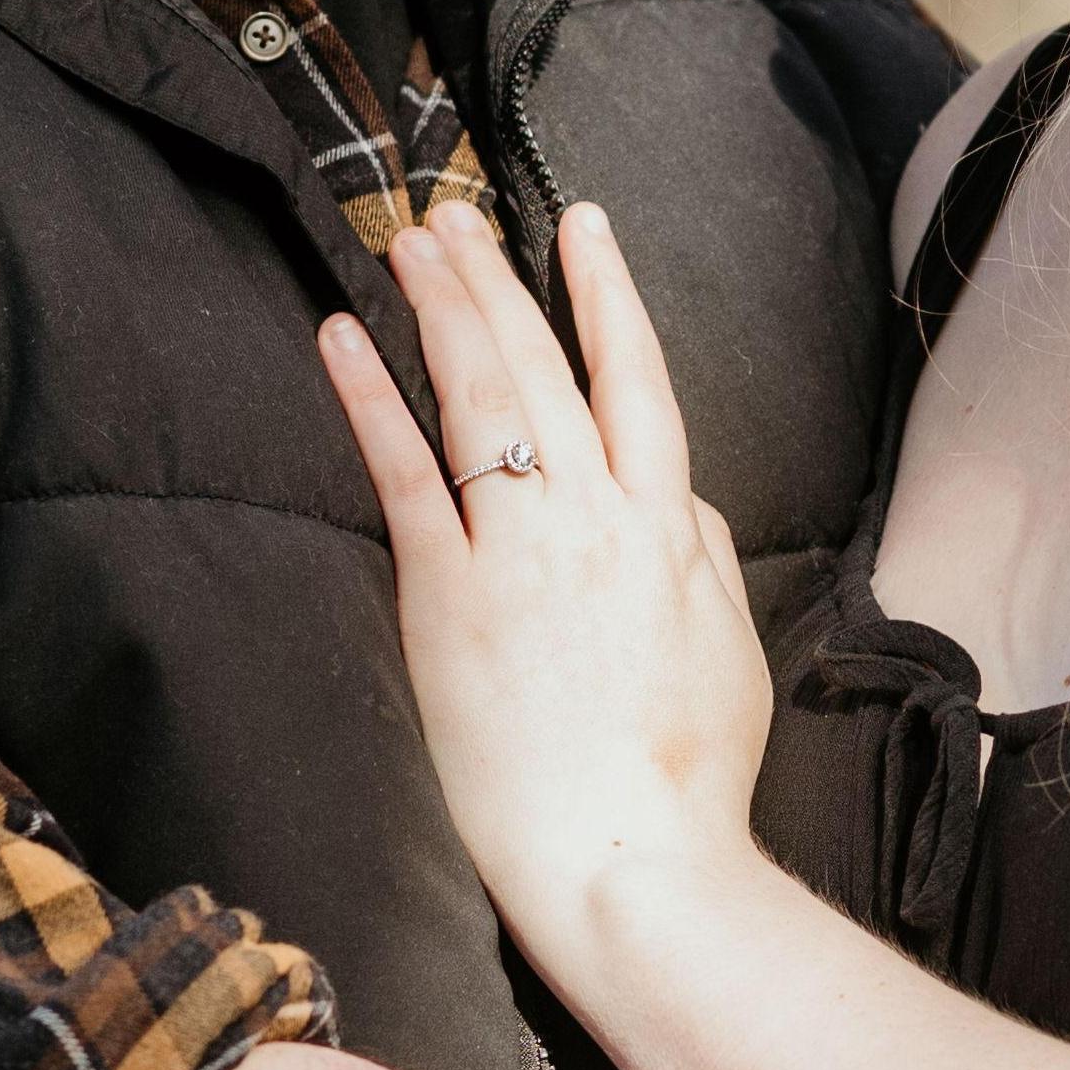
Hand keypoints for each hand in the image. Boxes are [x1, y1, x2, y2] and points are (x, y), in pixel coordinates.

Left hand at [318, 201, 776, 947]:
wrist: (634, 856)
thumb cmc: (686, 774)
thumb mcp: (727, 644)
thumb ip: (702, 554)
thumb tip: (679, 495)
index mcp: (668, 525)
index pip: (637, 379)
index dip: (606, 295)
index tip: (581, 227)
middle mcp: (597, 516)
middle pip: (545, 365)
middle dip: (498, 279)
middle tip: (455, 212)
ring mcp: (521, 550)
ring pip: (482, 396)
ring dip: (440, 308)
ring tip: (408, 242)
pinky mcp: (449, 596)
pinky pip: (404, 476)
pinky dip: (373, 400)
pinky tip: (341, 340)